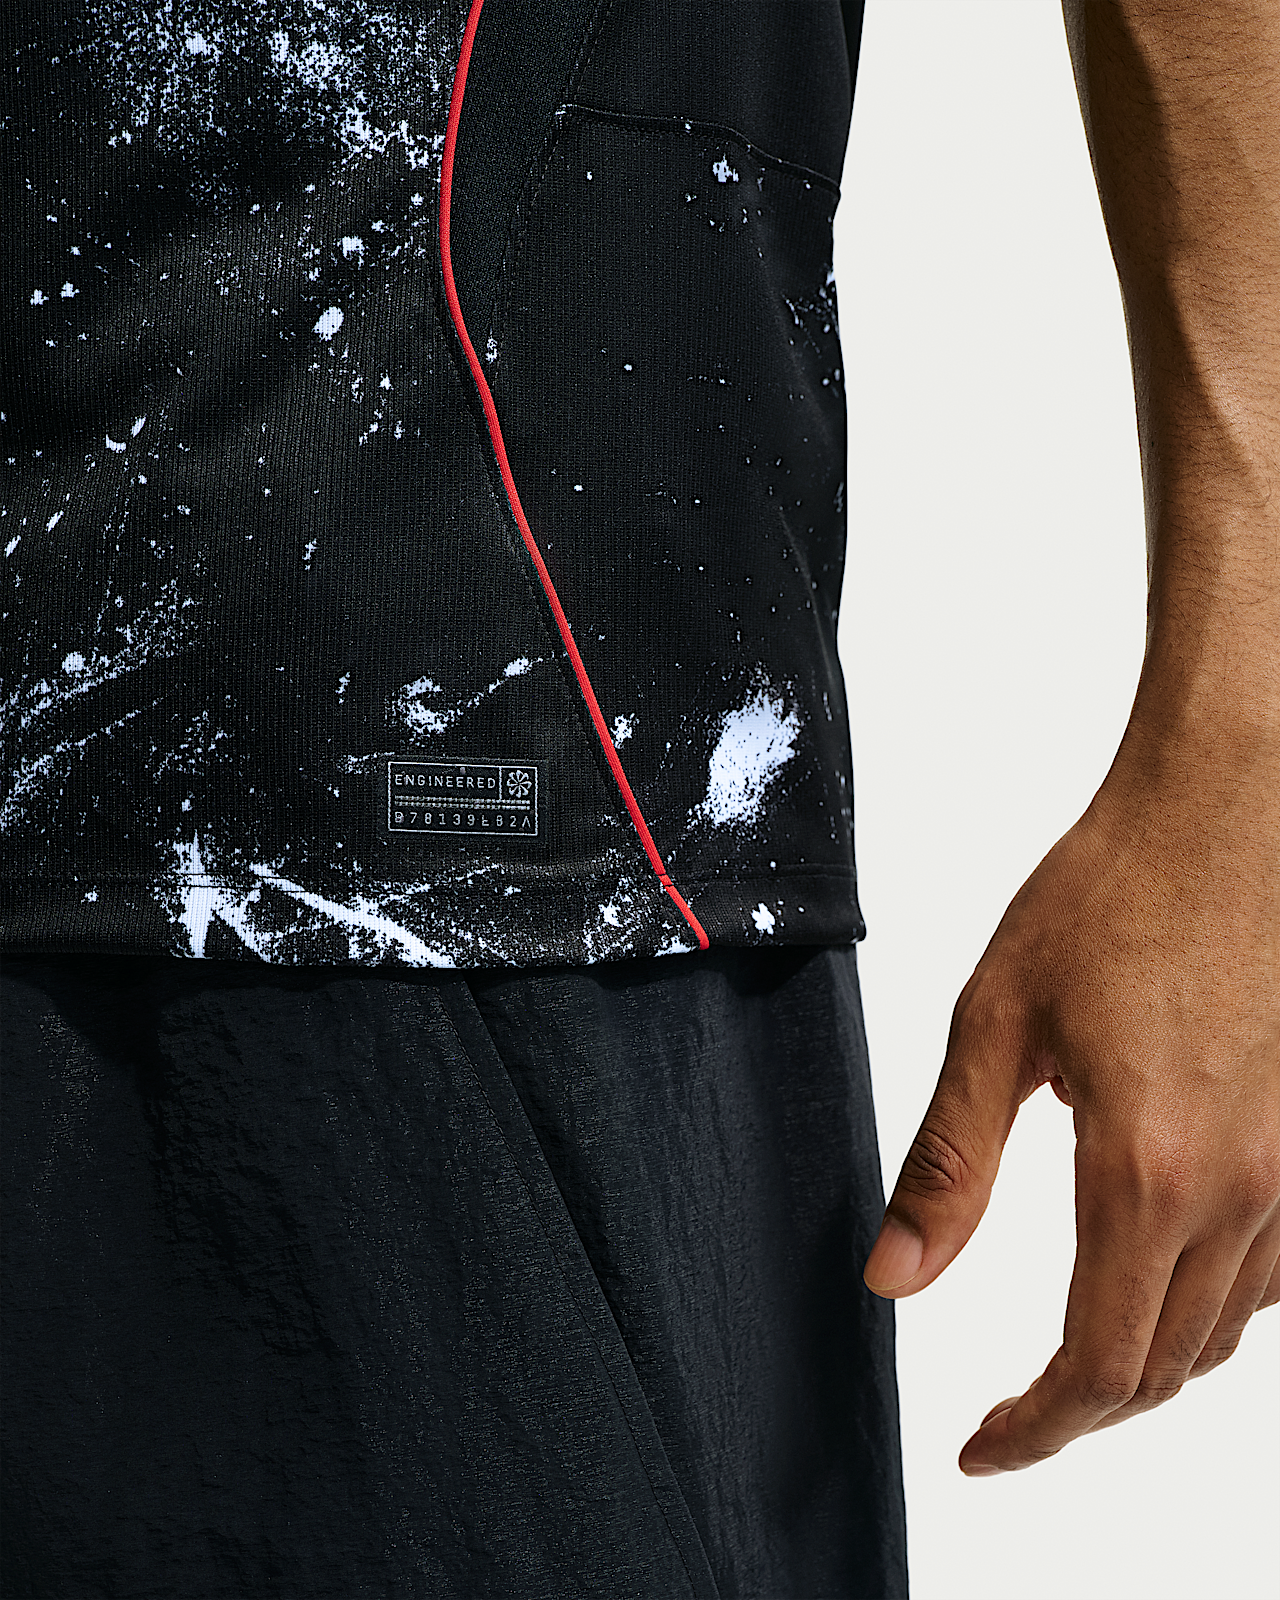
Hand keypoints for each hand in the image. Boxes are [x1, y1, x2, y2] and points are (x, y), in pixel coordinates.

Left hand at [862, 729, 1279, 1473]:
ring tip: (1073, 1357)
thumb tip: (893, 1280)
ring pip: (1229, 1330)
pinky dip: (1212, 1305)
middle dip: (1081, 1408)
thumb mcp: (996, 1025)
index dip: (1036, 1429)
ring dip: (1148, 1361)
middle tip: (1010, 1414)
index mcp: (1150, 1168)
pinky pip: (1277, 1271)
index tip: (982, 1449)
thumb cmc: (1112, 892)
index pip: (1098, 1364)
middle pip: (1167, 1367)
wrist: (1230, 806)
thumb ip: (949, 1165)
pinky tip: (1159, 1272)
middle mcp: (1247, 1187)